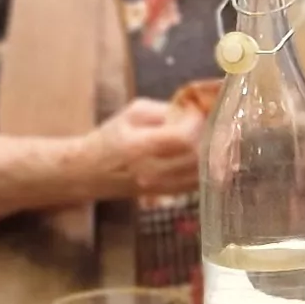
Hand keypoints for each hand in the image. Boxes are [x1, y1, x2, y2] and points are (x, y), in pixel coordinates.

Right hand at [77, 98, 202, 199]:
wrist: (92, 172)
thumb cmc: (111, 137)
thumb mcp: (133, 113)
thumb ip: (165, 110)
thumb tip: (196, 109)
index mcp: (138, 147)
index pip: (182, 138)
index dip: (196, 122)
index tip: (197, 109)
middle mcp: (152, 172)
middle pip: (197, 156)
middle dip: (208, 134)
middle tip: (207, 120)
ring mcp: (163, 187)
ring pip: (203, 171)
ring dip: (212, 150)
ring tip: (206, 133)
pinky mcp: (171, 194)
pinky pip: (200, 180)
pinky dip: (208, 164)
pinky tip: (204, 150)